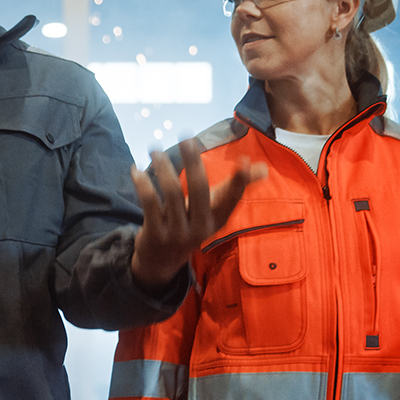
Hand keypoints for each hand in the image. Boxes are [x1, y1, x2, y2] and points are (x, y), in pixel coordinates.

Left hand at [131, 138, 267, 291]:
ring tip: (154, 149)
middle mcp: (200, 228)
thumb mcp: (213, 210)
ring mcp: (177, 233)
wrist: (161, 261)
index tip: (244, 161)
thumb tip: (264, 168)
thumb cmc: (191, 224)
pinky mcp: (155, 234)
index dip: (239, 181)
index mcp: (217, 220)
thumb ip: (233, 188)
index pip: (231, 199)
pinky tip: (136, 170)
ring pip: (171, 193)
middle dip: (193, 162)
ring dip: (163, 167)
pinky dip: (142, 184)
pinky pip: (149, 203)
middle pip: (199, 189)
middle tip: (186, 138)